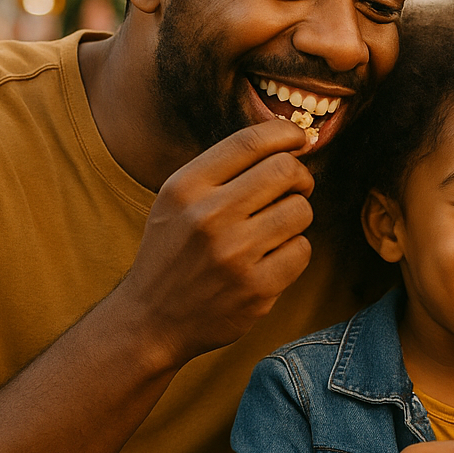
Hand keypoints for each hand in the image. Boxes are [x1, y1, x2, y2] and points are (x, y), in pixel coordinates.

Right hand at [117, 120, 315, 367]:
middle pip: (285, 171)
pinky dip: (293, 252)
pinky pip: (302, 250)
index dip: (285, 132)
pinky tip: (270, 259)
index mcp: (185, 188)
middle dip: (299, 177)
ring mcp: (234, 254)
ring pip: (300, 211)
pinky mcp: (256, 287)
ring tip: (274, 229)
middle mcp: (208, 217)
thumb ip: (223, 170)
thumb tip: (288, 139)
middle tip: (295, 189)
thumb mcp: (178, 201)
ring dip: (296, 217)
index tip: (299, 137)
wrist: (151, 320)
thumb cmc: (173, 252)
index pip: (249, 142)